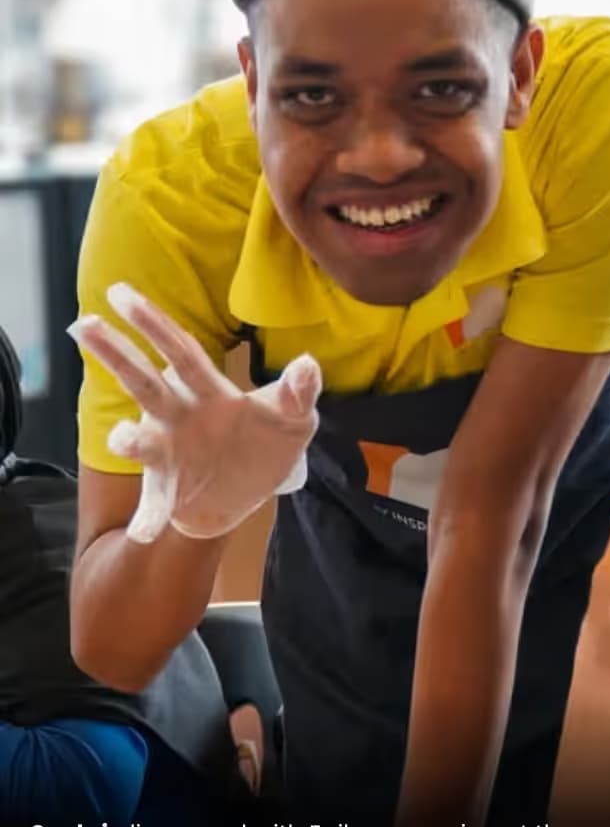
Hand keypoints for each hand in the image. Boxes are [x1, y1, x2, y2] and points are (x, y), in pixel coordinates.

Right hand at [69, 283, 320, 543]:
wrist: (254, 489)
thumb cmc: (268, 440)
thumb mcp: (294, 417)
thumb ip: (300, 392)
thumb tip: (309, 363)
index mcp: (210, 392)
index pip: (182, 352)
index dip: (156, 324)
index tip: (121, 293)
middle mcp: (181, 417)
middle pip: (146, 382)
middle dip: (117, 354)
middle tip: (83, 324)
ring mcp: (171, 453)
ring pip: (139, 441)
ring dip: (127, 440)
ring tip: (122, 440)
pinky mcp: (170, 492)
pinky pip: (154, 507)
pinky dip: (149, 519)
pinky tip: (146, 532)